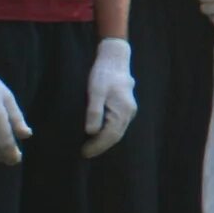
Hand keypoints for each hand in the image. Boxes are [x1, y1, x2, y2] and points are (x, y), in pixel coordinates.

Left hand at [80, 38, 136, 157]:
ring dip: (104, 140)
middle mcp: (129, 113)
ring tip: (90, 146)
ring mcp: (129, 110)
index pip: (110, 135)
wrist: (115, 59)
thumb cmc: (103, 74)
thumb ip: (94, 112)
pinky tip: (98, 133)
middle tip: (85, 153)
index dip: (97, 146)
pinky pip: (118, 125)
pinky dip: (108, 132)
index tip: (84, 153)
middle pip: (115, 136)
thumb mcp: (95, 91)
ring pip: (117, 131)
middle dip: (100, 146)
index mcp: (122, 111)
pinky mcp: (126, 107)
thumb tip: (91, 132)